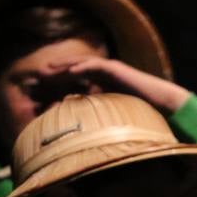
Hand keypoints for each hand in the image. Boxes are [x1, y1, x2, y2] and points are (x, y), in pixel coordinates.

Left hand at [48, 57, 191, 112]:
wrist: (160, 104)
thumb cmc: (139, 111)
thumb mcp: (112, 114)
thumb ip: (99, 116)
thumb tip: (83, 132)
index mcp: (100, 83)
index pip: (74, 80)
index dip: (58, 83)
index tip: (42, 89)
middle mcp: (102, 74)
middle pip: (73, 70)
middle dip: (55, 72)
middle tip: (37, 76)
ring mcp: (108, 69)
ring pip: (80, 64)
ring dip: (64, 66)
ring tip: (48, 70)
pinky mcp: (115, 68)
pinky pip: (94, 66)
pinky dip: (81, 67)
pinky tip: (70, 71)